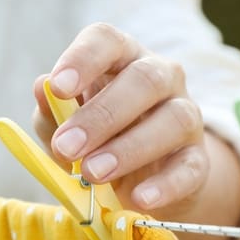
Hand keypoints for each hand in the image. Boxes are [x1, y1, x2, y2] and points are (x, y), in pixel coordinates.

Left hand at [32, 22, 208, 217]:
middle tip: (66, 147)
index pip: (107, 40)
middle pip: (143, 80)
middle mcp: (161, 77)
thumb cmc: (93, 138)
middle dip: (101, 115)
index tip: (58, 88)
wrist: (140, 179)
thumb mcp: (63, 124)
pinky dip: (165, 185)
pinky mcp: (198, 158)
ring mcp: (186, 115)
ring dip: (129, 149)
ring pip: (173, 120)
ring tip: (92, 173)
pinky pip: (191, 167)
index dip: (83, 59)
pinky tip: (139, 199)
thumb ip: (52, 110)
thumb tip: (41, 87)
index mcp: (121, 57)